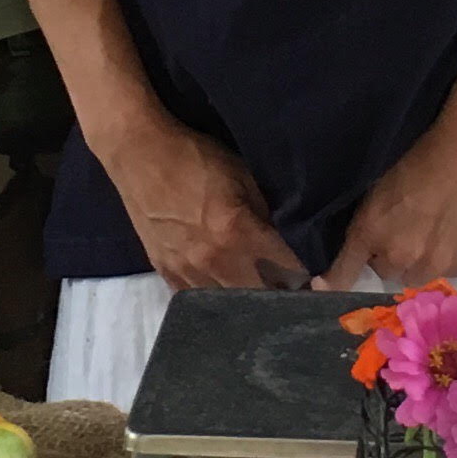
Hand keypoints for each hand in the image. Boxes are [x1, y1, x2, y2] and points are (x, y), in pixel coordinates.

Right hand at [109, 114, 306, 292]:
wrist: (139, 153)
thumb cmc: (194, 157)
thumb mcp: (242, 173)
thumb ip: (267, 209)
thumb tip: (289, 236)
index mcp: (238, 232)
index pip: (287, 266)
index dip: (306, 272)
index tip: (317, 275)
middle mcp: (214, 259)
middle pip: (258, 295)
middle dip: (278, 294)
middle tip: (290, 290)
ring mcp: (187, 269)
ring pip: (226, 303)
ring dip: (245, 299)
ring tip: (259, 294)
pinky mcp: (165, 270)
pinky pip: (194, 298)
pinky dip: (213, 297)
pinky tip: (223, 291)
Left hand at [319, 109, 456, 297]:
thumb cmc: (424, 155)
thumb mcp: (382, 187)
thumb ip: (371, 225)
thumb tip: (369, 249)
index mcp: (370, 231)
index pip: (344, 271)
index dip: (333, 281)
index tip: (321, 287)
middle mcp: (398, 255)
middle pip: (387, 272)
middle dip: (393, 256)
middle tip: (409, 231)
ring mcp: (434, 263)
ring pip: (419, 276)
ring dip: (422, 261)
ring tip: (437, 232)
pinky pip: (451, 271)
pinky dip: (453, 257)